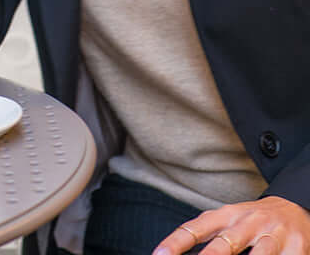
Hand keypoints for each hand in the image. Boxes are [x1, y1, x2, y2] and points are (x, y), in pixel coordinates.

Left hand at [154, 196, 309, 254]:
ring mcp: (273, 236)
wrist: (295, 207)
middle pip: (226, 244)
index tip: (159, 254)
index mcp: (226, 215)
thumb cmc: (253, 221)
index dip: (177, 242)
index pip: (196, 227)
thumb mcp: (229, 221)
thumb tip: (177, 250)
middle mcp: (248, 223)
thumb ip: (209, 236)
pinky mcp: (297, 248)